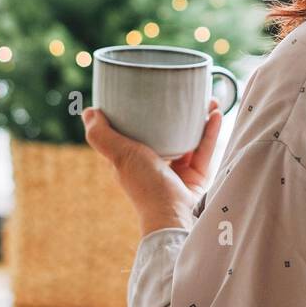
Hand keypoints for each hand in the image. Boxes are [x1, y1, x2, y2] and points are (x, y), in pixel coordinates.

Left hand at [82, 99, 222, 235]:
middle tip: (186, 93)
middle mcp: (153, 164)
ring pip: (189, 139)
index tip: (152, 91)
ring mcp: (176, 171)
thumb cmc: (145, 185)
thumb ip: (102, 136)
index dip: (142, 113)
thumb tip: (88, 111)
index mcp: (132, 159)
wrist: (174, 215)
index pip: (134, 132)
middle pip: (166, 133)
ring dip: (199, 119)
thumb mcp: (120, 155)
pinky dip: (210, 132)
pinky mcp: (196, 177)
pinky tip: (216, 114)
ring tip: (209, 98)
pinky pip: (204, 150)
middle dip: (177, 113)